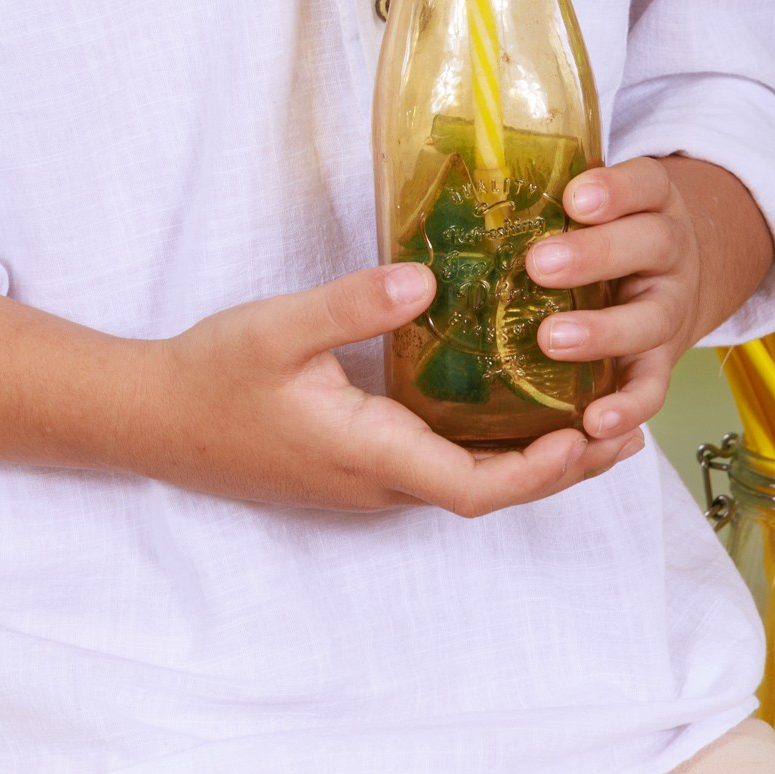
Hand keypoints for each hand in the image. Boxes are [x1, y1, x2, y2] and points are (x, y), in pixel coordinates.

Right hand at [134, 262, 640, 516]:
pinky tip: (507, 410)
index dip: (540, 470)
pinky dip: (490, 449)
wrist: (151, 419)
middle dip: (560, 467)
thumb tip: (427, 279)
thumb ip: (351, 305)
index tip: (591, 435)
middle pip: (488, 493)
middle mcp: (377, 483)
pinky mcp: (354, 468)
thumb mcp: (277, 328)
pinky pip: (439, 468)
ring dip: (530, 461)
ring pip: (466, 483)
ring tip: (589, 419)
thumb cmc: (212, 375)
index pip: (474, 486)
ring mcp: (365, 482)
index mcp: (368, 455)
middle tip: (623, 428)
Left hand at [524, 156, 772, 449]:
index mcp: (650, 202)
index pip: (644, 183)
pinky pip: (652, 387)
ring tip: (552, 340)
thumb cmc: (602, 231)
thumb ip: (542, 194)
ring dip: (603, 331)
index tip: (573, 197)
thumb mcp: (591, 200)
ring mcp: (669, 308)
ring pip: (650, 319)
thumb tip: (449, 189)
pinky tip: (594, 421)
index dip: (615, 190)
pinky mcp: (661, 361)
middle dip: (594, 256)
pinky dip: (628, 406)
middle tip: (539, 265)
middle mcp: (668, 251)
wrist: (667, 274)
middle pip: (649, 245)